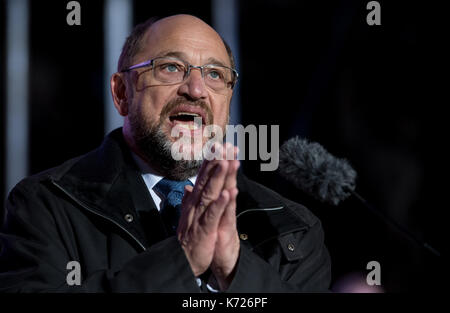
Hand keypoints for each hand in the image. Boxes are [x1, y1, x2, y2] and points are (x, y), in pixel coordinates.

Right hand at [176, 143, 239, 289]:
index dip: (211, 161)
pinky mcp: (204, 229)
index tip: (220, 145)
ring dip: (218, 177)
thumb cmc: (188, 237)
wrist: (181, 261)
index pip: (203, 177)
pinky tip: (228, 193)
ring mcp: (199, 216)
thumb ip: (188, 199)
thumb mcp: (188, 215)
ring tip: (227, 162)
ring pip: (210, 193)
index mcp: (194, 201)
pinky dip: (220, 203)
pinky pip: (213, 214)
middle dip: (216, 162)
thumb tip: (188, 187)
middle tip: (225, 146)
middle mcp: (195, 204)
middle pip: (206, 179)